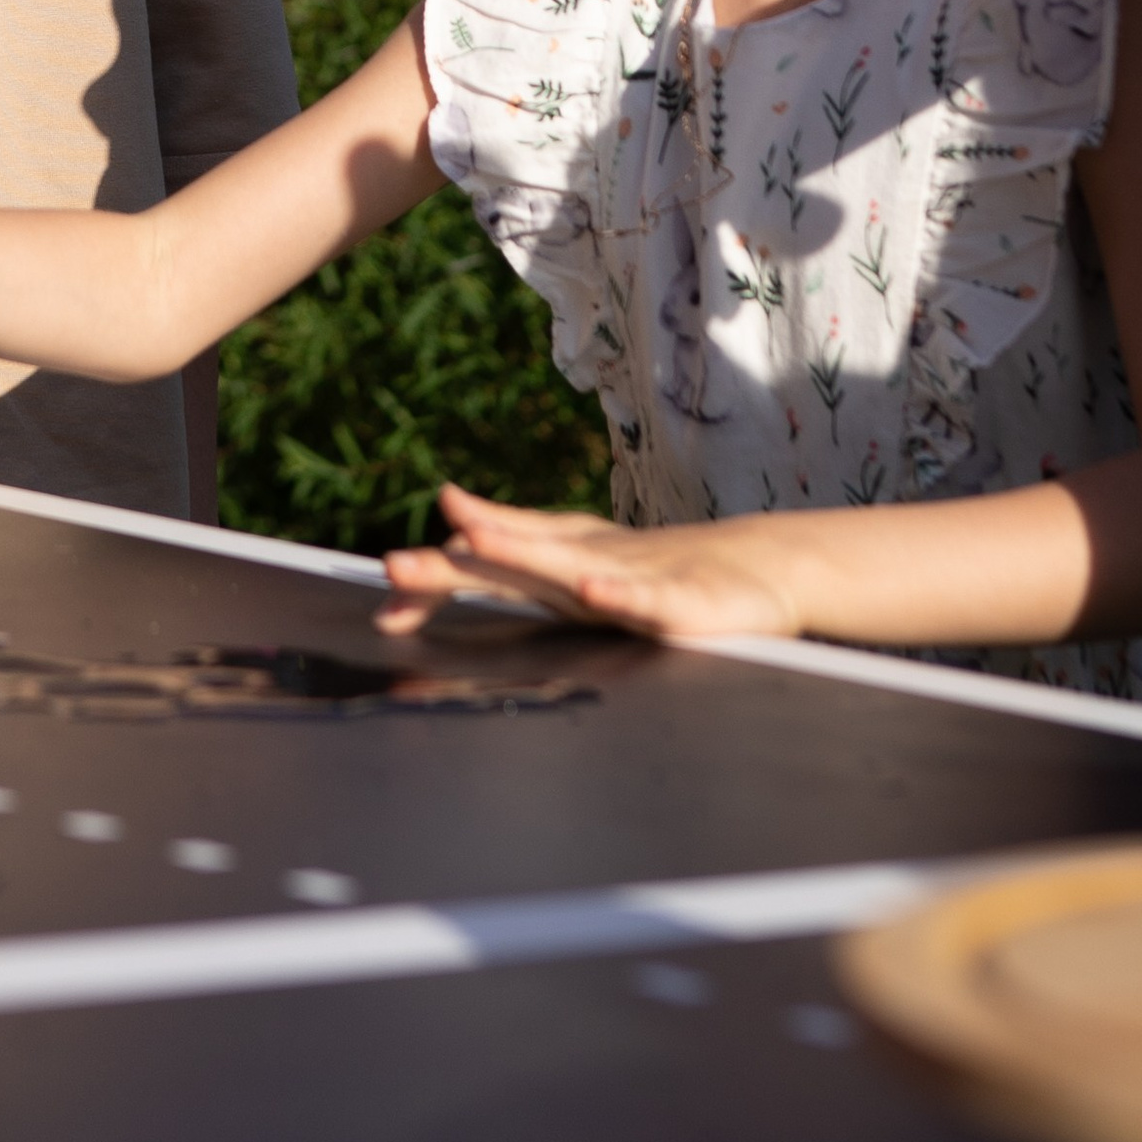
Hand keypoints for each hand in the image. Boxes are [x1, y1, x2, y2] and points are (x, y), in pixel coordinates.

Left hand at [378, 485, 806, 642]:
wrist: (757, 567)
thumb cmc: (655, 567)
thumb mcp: (577, 564)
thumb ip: (517, 546)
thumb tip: (448, 528)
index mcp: (558, 559)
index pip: (485, 567)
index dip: (434, 583)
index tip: (384, 612)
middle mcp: (585, 562)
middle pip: (509, 560)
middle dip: (451, 567)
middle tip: (393, 566)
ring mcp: (631, 577)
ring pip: (567, 567)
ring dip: (518, 552)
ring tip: (472, 543)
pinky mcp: (681, 602)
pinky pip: (645, 599)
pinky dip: (620, 591)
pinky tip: (594, 588)